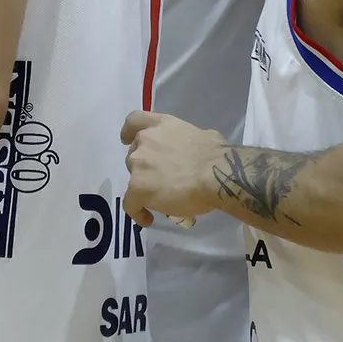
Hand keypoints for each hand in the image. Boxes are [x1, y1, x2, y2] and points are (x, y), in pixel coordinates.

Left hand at [121, 110, 224, 228]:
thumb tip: (194, 152)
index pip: (134, 121)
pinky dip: (137, 212)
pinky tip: (148, 219)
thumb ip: (187, 141)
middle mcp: (145, 140)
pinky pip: (130, 203)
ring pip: (133, 179)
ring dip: (143, 187)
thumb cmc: (215, 155)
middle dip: (144, 167)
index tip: (127, 140)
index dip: (129, 133)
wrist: (214, 174)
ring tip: (160, 201)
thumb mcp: (202, 135)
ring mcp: (139, 163)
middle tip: (160, 180)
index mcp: (161, 124)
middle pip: (134, 155)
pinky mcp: (137, 187)